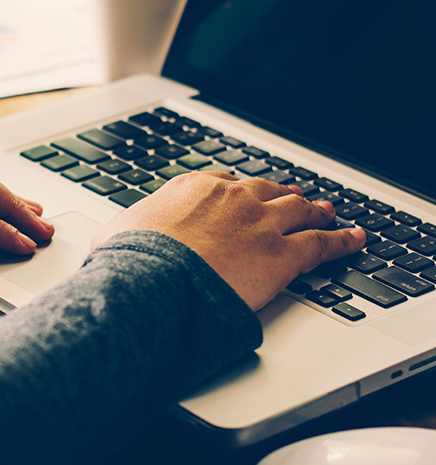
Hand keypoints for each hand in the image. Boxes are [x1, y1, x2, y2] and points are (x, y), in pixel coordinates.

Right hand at [90, 172, 366, 309]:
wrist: (154, 281)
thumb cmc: (131, 260)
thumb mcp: (115, 233)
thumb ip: (124, 229)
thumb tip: (111, 240)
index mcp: (191, 188)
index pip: (223, 183)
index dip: (237, 192)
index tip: (243, 197)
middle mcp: (231, 197)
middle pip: (266, 191)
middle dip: (281, 195)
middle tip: (293, 200)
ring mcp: (260, 222)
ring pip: (299, 209)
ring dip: (315, 211)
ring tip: (327, 213)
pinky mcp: (282, 252)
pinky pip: (322, 243)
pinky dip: (342, 240)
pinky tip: (354, 239)